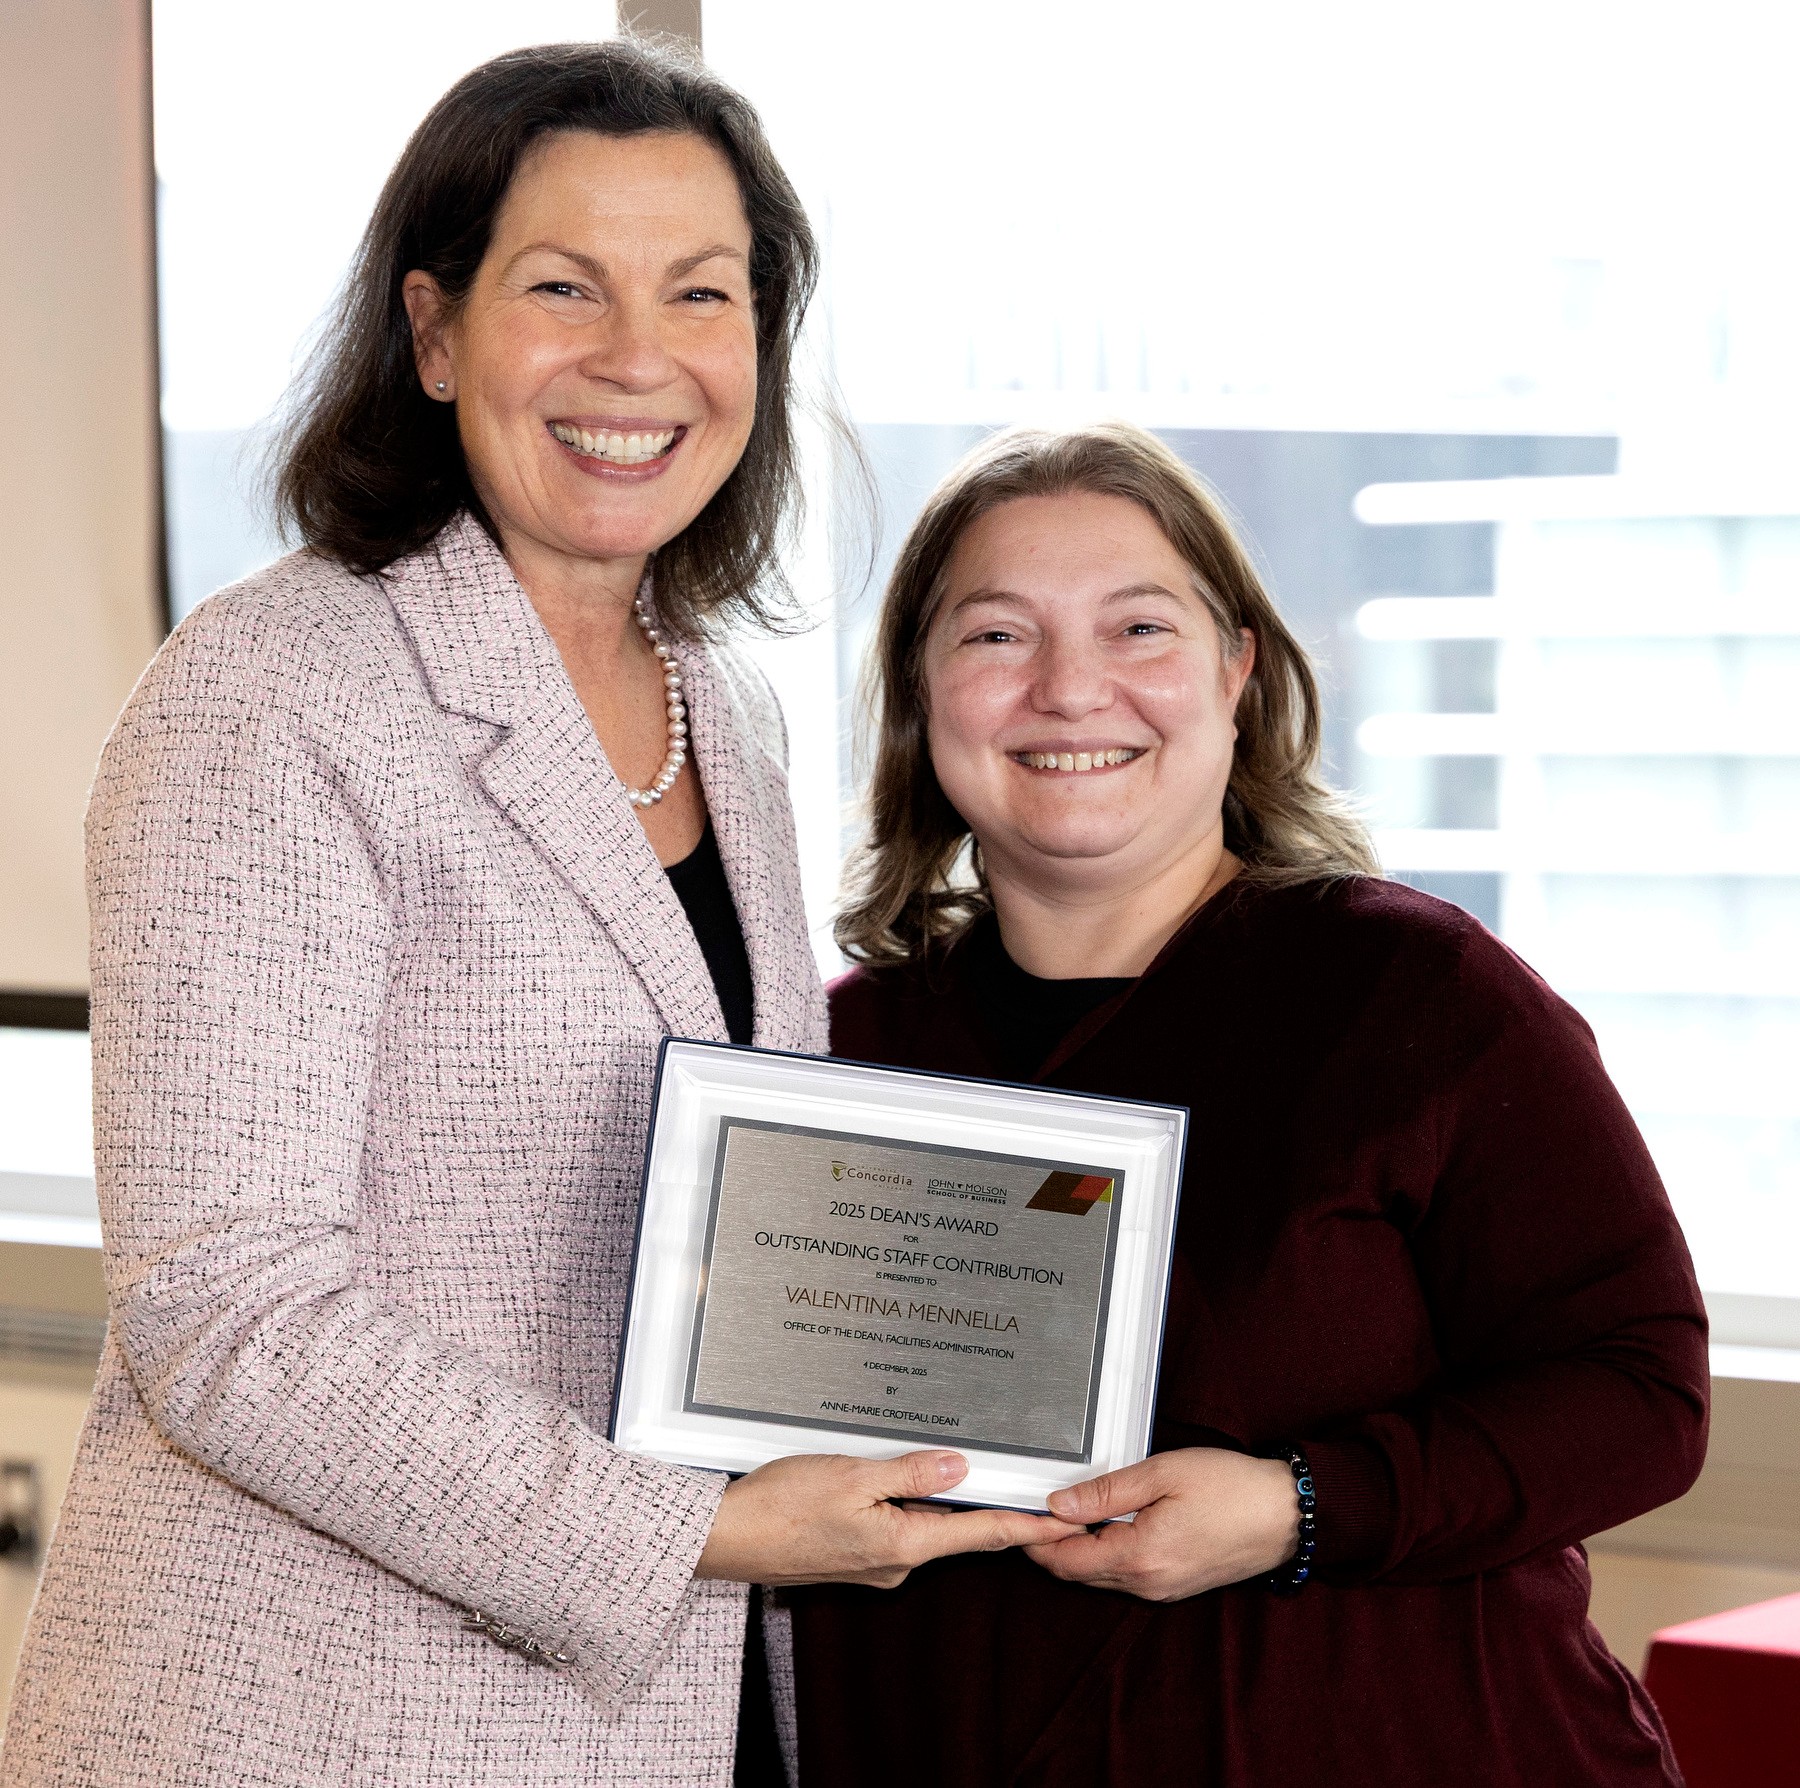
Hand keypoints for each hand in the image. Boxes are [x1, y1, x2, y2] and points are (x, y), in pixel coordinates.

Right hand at [695, 1450, 1084, 1588]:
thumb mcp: (852, 1475)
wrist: (728, 1538)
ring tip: (959, 1466)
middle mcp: (895, 1563)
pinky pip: (895, 1527)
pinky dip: (907, 1504)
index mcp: (903, 1545)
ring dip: (941, 1500)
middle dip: (988, 1506)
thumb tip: (961, 1467)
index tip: (1065, 1524)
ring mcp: (875, 1563)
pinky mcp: (854, 1556)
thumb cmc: (780, 1507)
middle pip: (957, 1530)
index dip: (1027, 1526)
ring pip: (923, 1525)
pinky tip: (897, 1479)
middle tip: (1024, 1480)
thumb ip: (911, 1472)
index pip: (982, 1534)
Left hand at [1024, 1448, 1298, 1601]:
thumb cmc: (1232, 1489)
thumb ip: (1106, 1492)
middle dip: (1051, 1544)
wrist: (1286, 1515)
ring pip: (1100, 1576)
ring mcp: (1163, 1589)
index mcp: (1139, 1557)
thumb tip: (1059, 1504)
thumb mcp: (1162, 1473)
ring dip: (1077, 1549)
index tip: (1019, 1513)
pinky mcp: (1175, 1586)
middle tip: (1034, 1506)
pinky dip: (1104, 1554)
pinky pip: (1125, 1576)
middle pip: (1078, 1573)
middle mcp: (1148, 1583)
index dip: (1035, 1539)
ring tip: (1065, 1510)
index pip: (1066, 1561)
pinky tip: (1104, 1524)